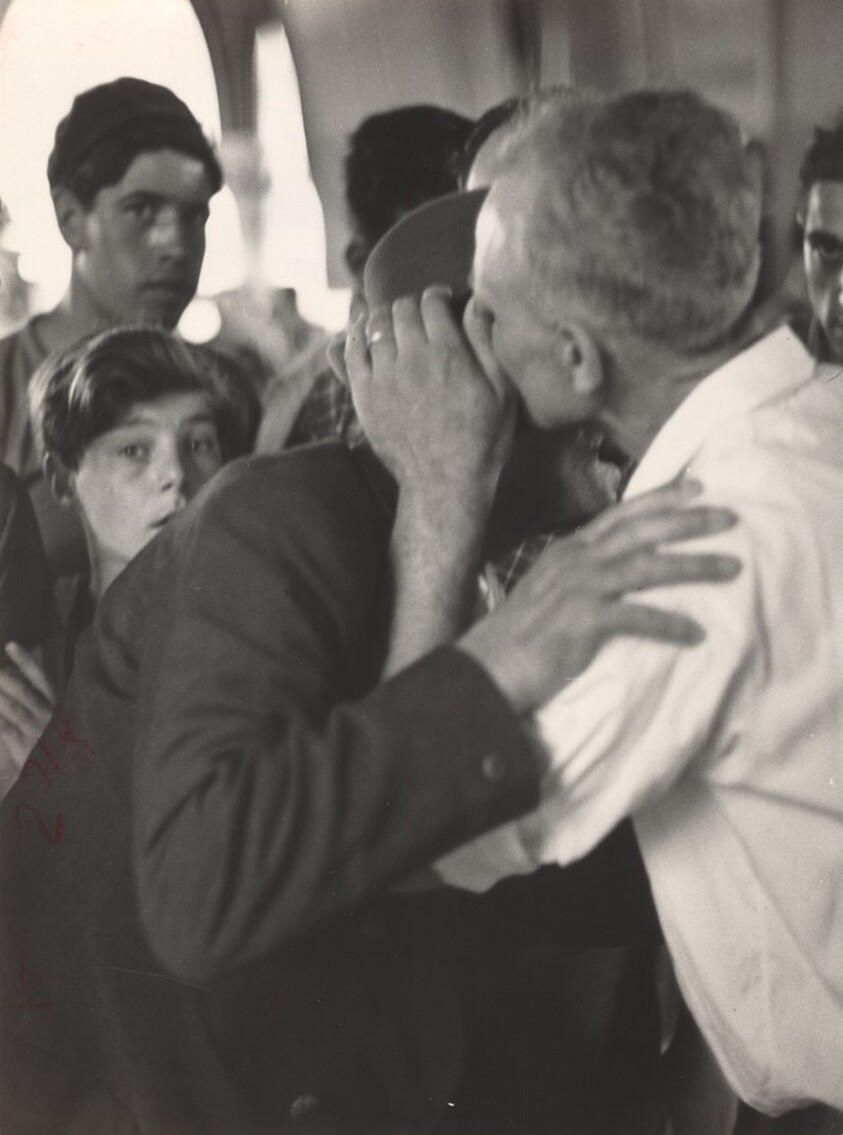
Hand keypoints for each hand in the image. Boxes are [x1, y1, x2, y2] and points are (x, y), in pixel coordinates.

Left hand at [0, 643, 55, 798]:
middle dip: (3, 676)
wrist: (60, 777)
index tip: (10, 645)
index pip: (40, 677)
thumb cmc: (52, 741)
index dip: (25, 660)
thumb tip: (24, 664)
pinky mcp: (25, 747)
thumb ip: (40, 693)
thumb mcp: (52, 715)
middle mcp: (49, 714)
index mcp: (56, 703)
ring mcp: (37, 730)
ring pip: (11, 707)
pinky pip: (4, 728)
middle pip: (22, 690)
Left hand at [345, 287, 515, 520]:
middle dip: (411, 305)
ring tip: (393, 323)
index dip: (437, 296)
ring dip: (384, 317)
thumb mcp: (501, 392)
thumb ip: (487, 343)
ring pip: (374, 325)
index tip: (443, 301)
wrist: (445, 483)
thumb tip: (477, 303)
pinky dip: (357, 336)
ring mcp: (383, 376)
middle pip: (400, 309)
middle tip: (419, 314)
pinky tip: (365, 335)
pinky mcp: (364, 395)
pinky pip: (351, 351)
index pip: (431, 301)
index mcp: (448, 353)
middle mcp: (412, 358)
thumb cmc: (482, 440)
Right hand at [458, 480, 741, 713]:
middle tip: (730, 518)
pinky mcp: (583, 620)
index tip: (697, 487)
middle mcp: (576, 560)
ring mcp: (579, 588)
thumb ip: (579, 578)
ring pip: (648, 566)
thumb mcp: (549, 593)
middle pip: (642, 530)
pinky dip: (670, 625)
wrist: (486, 669)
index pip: (622, 514)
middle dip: (689, 521)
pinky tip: (696, 634)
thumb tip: (614, 577)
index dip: (661, 498)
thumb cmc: (518, 639)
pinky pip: (638, 617)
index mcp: (569, 551)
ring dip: (694, 566)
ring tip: (731, 569)